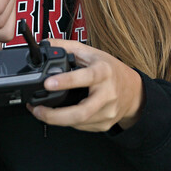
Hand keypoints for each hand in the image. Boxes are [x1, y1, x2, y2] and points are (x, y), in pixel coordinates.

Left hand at [28, 40, 143, 132]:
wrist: (133, 91)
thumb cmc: (110, 70)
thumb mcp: (91, 53)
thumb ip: (67, 47)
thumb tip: (45, 44)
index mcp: (104, 72)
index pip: (86, 77)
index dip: (66, 81)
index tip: (47, 83)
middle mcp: (108, 94)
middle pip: (82, 112)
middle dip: (56, 115)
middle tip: (37, 110)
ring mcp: (107, 112)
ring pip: (79, 122)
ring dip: (56, 120)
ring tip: (40, 112)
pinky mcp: (104, 124)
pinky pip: (81, 126)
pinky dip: (66, 123)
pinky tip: (58, 116)